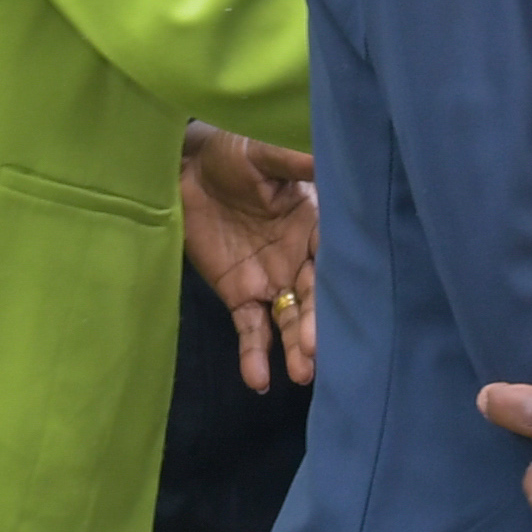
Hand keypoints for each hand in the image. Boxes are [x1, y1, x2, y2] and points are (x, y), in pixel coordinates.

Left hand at [180, 122, 320, 391]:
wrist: (186, 168)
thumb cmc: (233, 152)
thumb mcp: (263, 152)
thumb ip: (293, 162)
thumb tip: (327, 156)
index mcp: (314, 224)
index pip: (332, 259)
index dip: (337, 283)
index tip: (345, 306)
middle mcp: (298, 258)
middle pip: (312, 297)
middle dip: (315, 325)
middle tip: (315, 352)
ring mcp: (270, 281)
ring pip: (287, 319)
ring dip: (294, 346)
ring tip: (301, 374)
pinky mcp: (240, 296)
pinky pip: (250, 329)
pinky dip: (255, 355)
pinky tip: (258, 379)